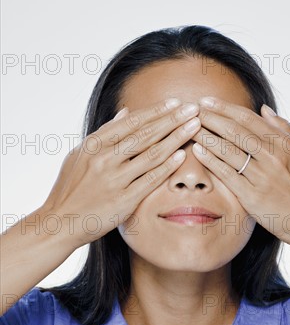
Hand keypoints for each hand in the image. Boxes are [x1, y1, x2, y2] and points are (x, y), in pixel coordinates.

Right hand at [42, 98, 200, 247]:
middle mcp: (104, 159)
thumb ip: (105, 133)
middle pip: (145, 134)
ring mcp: (114, 180)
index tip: (175, 102)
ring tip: (194, 126)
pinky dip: (167, 166)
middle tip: (193, 108)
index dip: (156, 111)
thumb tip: (126, 112)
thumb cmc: (71, 187)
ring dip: (176, 138)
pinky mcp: (123, 200)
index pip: (131, 122)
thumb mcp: (80, 155)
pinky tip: (181, 155)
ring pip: (152, 154)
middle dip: (172, 119)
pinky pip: (150, 180)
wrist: (60, 222)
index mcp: (94, 144)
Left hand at [190, 96, 289, 246]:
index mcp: (284, 143)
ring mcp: (261, 175)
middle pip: (234, 130)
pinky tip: (197, 150)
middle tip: (193, 110)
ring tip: (190, 128)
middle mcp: (272, 156)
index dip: (224, 108)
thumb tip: (264, 109)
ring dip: (206, 136)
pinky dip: (210, 160)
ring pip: (227, 149)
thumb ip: (285, 128)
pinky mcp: (252, 195)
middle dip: (211, 118)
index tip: (207, 101)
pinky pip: (226, 173)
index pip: (248, 119)